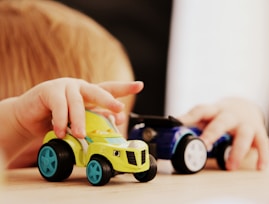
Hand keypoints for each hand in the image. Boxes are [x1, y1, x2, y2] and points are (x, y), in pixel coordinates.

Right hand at [13, 78, 142, 139]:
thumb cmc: (56, 119)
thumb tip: (114, 122)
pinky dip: (61, 121)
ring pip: (78, 103)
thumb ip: (94, 119)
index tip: (140, 85)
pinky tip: (61, 132)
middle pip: (98, 91)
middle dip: (109, 100)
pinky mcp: (48, 91)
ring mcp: (64, 87)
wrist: (27, 118)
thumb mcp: (78, 121)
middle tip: (118, 109)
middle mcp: (79, 87)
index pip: (109, 89)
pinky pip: (59, 106)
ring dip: (80, 121)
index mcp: (89, 94)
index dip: (125, 87)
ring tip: (81, 135)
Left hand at [177, 98, 268, 170]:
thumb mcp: (208, 116)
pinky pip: (263, 143)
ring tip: (230, 167)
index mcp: (214, 110)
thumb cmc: (221, 115)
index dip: (189, 116)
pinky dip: (262, 155)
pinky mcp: (259, 131)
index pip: (200, 110)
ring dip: (237, 151)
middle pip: (222, 122)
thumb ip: (194, 124)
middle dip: (213, 133)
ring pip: (244, 134)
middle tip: (204, 145)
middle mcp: (230, 115)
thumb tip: (173, 134)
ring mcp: (246, 123)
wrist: (245, 106)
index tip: (177, 122)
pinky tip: (259, 167)